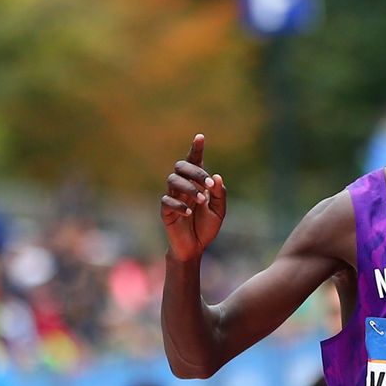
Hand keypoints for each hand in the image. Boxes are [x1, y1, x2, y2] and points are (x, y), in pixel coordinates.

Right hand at [160, 134, 226, 260]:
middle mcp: (183, 187)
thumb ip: (220, 194)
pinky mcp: (166, 211)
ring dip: (189, 188)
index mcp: (197, 183)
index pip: (194, 162)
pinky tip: (189, 213)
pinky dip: (180, 205)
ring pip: (173, 180)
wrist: (195, 248)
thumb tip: (217, 177)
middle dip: (196, 172)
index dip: (196, 149)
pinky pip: (167, 201)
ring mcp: (173, 197)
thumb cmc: (206, 227)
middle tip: (209, 185)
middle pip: (181, 166)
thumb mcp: (219, 211)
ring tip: (201, 201)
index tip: (200, 137)